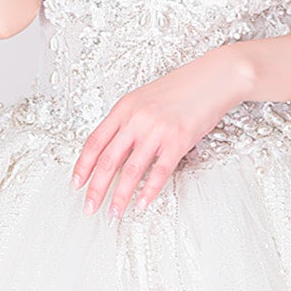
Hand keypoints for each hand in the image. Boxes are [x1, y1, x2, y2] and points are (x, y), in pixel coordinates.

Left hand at [72, 45, 253, 217]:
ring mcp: (157, 130)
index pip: (95, 141)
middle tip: (89, 206)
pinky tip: (142, 203)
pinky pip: (159, 172)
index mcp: (124, 108)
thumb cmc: (183, 88)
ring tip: (115, 212)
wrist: (214, 78)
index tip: (77, 183)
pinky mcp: (178, 141)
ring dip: (120, 196)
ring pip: (131, 170)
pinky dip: (149, 191)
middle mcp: (137, 119)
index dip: (82, 166)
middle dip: (96, 188)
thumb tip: (114, 148)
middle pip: (108, 160)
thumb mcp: (145, 98)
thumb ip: (128, 121)